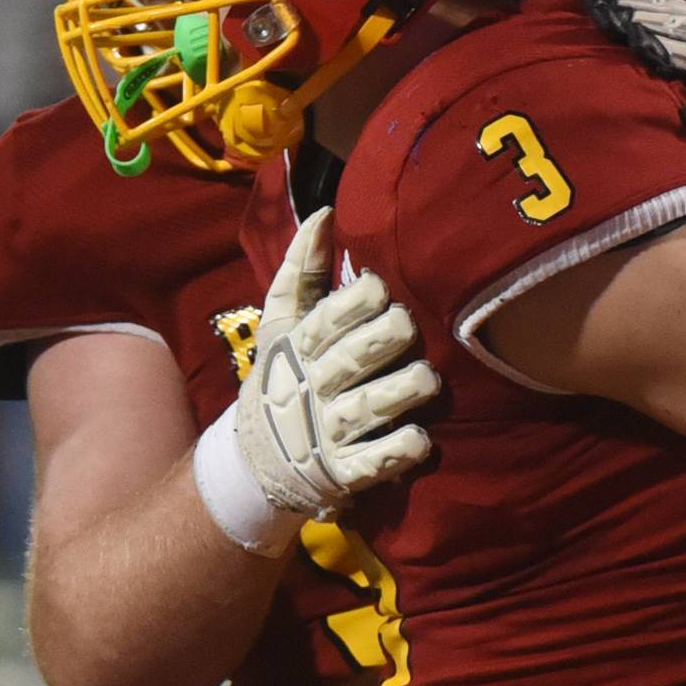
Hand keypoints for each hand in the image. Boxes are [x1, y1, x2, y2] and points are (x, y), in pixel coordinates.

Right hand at [237, 207, 439, 516]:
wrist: (258, 461)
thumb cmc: (286, 375)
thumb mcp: (281, 325)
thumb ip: (300, 270)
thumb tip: (325, 213)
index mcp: (300, 348)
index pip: (324, 321)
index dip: (353, 303)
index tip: (380, 287)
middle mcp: (315, 387)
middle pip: (350, 360)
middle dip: (381, 340)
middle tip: (408, 326)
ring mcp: (330, 433)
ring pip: (367, 410)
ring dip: (398, 393)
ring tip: (427, 379)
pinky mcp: (345, 472)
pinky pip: (371, 463)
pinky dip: (394, 454)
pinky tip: (420, 441)